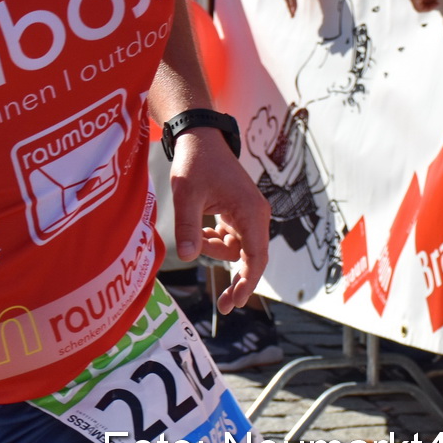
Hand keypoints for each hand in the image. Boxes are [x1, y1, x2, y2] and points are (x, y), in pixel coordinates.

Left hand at [168, 128, 270, 312]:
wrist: (199, 137)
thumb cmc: (195, 162)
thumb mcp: (186, 194)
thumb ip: (187, 226)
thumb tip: (186, 257)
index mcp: (250, 212)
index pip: (257, 256)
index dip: (249, 282)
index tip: (238, 302)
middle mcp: (256, 214)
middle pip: (250, 257)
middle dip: (236, 277)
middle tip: (224, 305)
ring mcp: (249, 213)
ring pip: (236, 247)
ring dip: (215, 249)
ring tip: (194, 231)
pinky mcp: (239, 211)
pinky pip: (231, 236)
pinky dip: (214, 239)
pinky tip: (199, 228)